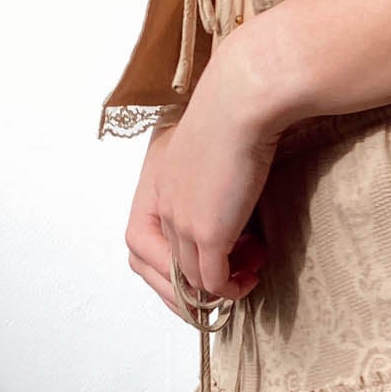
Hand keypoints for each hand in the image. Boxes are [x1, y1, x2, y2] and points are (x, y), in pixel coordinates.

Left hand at [124, 27, 281, 311]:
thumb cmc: (231, 112)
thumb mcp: (204, 148)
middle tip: (220, 282)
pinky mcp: (207, 233)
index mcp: (154, 183)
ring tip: (249, 270)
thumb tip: (221, 203)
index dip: (162, 266)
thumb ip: (200, 179)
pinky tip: (252, 272)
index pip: (138, 243)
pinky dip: (231, 287)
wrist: (240, 103)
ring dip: (220, 286)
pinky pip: (214, 282)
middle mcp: (160, 206)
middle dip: (189, 288)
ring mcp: (180, 222)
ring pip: (191, 280)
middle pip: (160, 268)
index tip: (196, 265)